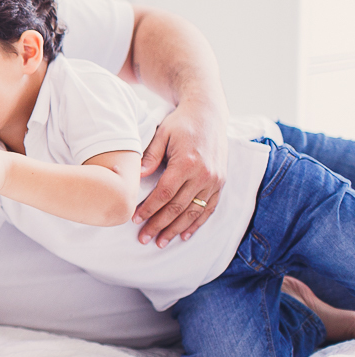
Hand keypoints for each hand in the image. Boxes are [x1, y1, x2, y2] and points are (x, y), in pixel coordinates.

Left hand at [132, 100, 227, 246]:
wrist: (209, 114)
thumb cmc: (180, 123)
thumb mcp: (162, 134)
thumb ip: (150, 156)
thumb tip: (137, 176)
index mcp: (187, 163)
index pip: (165, 194)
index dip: (149, 209)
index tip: (135, 220)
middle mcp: (204, 175)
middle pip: (178, 207)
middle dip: (159, 225)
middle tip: (144, 239)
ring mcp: (215, 180)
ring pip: (194, 212)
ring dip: (176, 229)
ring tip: (161, 242)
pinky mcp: (221, 183)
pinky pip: (209, 208)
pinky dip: (197, 223)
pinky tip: (185, 234)